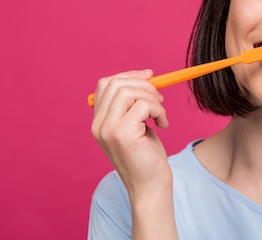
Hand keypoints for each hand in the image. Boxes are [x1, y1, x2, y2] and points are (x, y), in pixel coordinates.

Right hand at [91, 70, 171, 195]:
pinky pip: (143, 104)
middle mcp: (98, 125)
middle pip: (116, 83)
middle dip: (143, 85)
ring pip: (128, 91)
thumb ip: (134, 103)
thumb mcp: (137, 124)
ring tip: (160, 114)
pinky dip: (159, 110)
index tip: (149, 77)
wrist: (150, 186)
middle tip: (159, 100)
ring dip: (152, 98)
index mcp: (98, 122)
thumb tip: (145, 74)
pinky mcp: (123, 134)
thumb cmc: (147, 157)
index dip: (128, 75)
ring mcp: (108, 129)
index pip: (105, 84)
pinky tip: (162, 124)